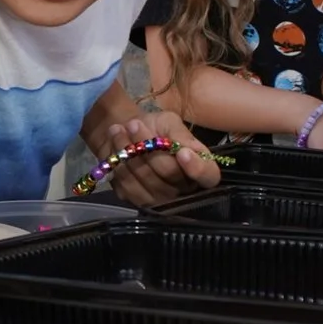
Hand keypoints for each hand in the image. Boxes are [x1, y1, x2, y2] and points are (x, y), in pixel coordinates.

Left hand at [94, 110, 220, 205]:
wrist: (127, 133)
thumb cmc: (155, 127)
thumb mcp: (169, 122)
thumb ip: (178, 134)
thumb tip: (185, 150)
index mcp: (200, 167)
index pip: (208, 177)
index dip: (198, 169)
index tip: (182, 153)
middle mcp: (183, 189)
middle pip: (170, 176)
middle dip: (150, 150)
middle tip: (133, 124)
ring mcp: (161, 199)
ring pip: (146, 181)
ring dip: (129, 154)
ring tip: (117, 130)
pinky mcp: (138, 202)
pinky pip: (128, 186)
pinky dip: (119, 164)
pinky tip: (114, 146)